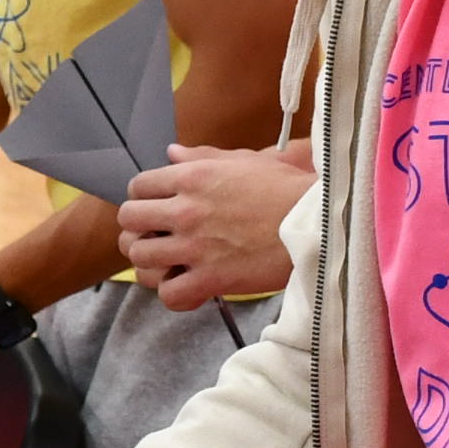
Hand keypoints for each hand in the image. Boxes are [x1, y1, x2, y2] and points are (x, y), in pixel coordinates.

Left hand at [118, 142, 315, 312]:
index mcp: (193, 177)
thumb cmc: (287, 189)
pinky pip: (169, 294)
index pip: (138, 187)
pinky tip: (188, 285)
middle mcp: (187, 210)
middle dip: (138, 228)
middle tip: (156, 236)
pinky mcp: (212, 279)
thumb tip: (171, 153)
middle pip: (129, 220)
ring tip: (169, 263)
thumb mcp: (245, 161)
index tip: (156, 207)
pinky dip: (174, 293)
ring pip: (141, 258)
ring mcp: (196, 247)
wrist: (318, 223)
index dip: (143, 198)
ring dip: (151, 262)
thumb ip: (202, 157)